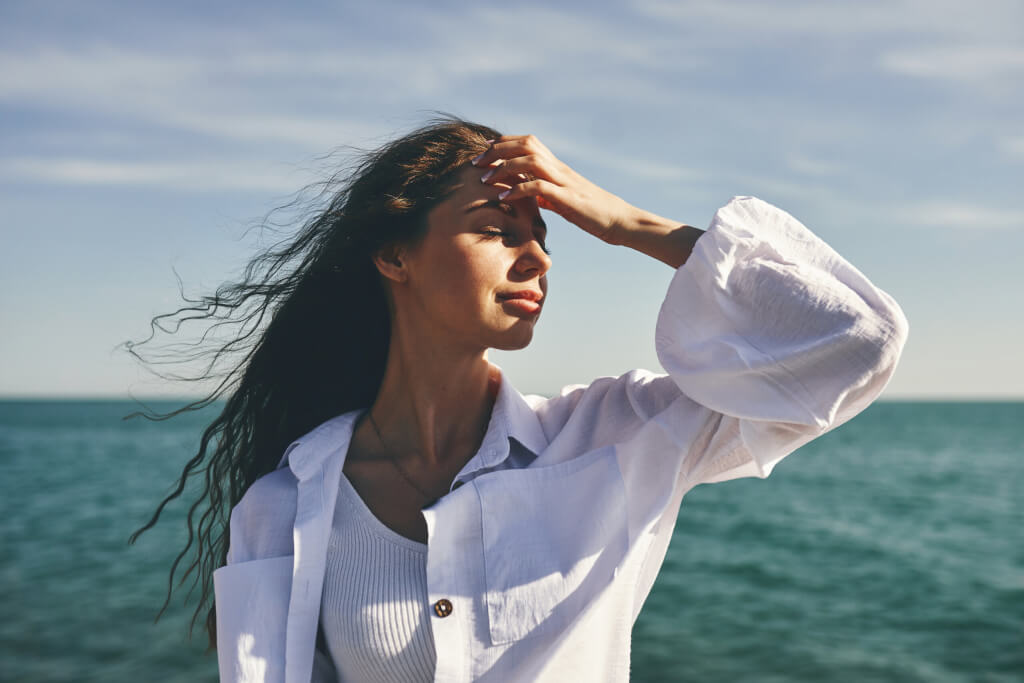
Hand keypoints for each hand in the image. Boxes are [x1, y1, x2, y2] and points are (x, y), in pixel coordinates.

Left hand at [472, 135, 636, 244]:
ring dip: (503, 167)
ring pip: (530, 160)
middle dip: (497, 150)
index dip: (504, 142)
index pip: (529, 142)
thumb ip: (546, 195)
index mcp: (558, 168)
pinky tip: (504, 196)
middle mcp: (560, 169)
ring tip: (484, 179)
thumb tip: (527, 195)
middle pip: (526, 144)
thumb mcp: (564, 202)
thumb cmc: (593, 214)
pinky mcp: (568, 199)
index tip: (484, 152)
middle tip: (476, 163)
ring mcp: (564, 181)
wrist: (620, 222)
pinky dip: (518, 189)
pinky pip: (539, 187)